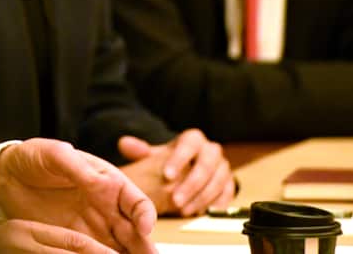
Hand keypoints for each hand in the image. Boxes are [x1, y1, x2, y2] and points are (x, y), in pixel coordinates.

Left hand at [0, 139, 155, 253]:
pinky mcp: (74, 243)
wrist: (7, 176)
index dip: (145, 216)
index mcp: (109, 183)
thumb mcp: (53, 154)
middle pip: (135, 233)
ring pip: (119, 249)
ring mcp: (93, 228)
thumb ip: (74, 165)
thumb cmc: (34, 158)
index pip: (137, 203)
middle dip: (145, 248)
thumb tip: (99, 181)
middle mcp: (107, 208)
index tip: (143, 229)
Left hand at [117, 130, 232, 215]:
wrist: (190, 171)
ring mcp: (222, 167)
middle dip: (193, 182)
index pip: (191, 142)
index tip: (167, 175)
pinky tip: (202, 212)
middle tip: (176, 199)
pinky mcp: (229, 184)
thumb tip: (124, 143)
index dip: (180, 158)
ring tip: (184, 210)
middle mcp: (211, 151)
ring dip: (202, 196)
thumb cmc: (171, 163)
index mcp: (193, 139)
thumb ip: (140, 151)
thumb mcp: (156, 156)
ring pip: (219, 179)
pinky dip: (216, 203)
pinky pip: (228, 193)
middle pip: (209, 162)